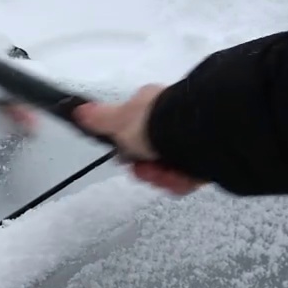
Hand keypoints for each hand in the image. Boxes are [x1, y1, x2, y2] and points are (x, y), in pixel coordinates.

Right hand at [73, 84, 206, 195]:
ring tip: (163, 174)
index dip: (128, 150)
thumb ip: (98, 119)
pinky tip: (179, 178)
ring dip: (161, 177)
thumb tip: (78, 109)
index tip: (125, 159)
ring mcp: (192, 139)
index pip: (135, 130)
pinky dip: (180, 181)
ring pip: (168, 168)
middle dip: (144, 169)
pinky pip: (187, 176)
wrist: (196, 134)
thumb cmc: (154, 124)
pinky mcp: (209, 157)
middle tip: (144, 170)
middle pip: (150, 154)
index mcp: (152, 106)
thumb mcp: (118, 121)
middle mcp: (172, 121)